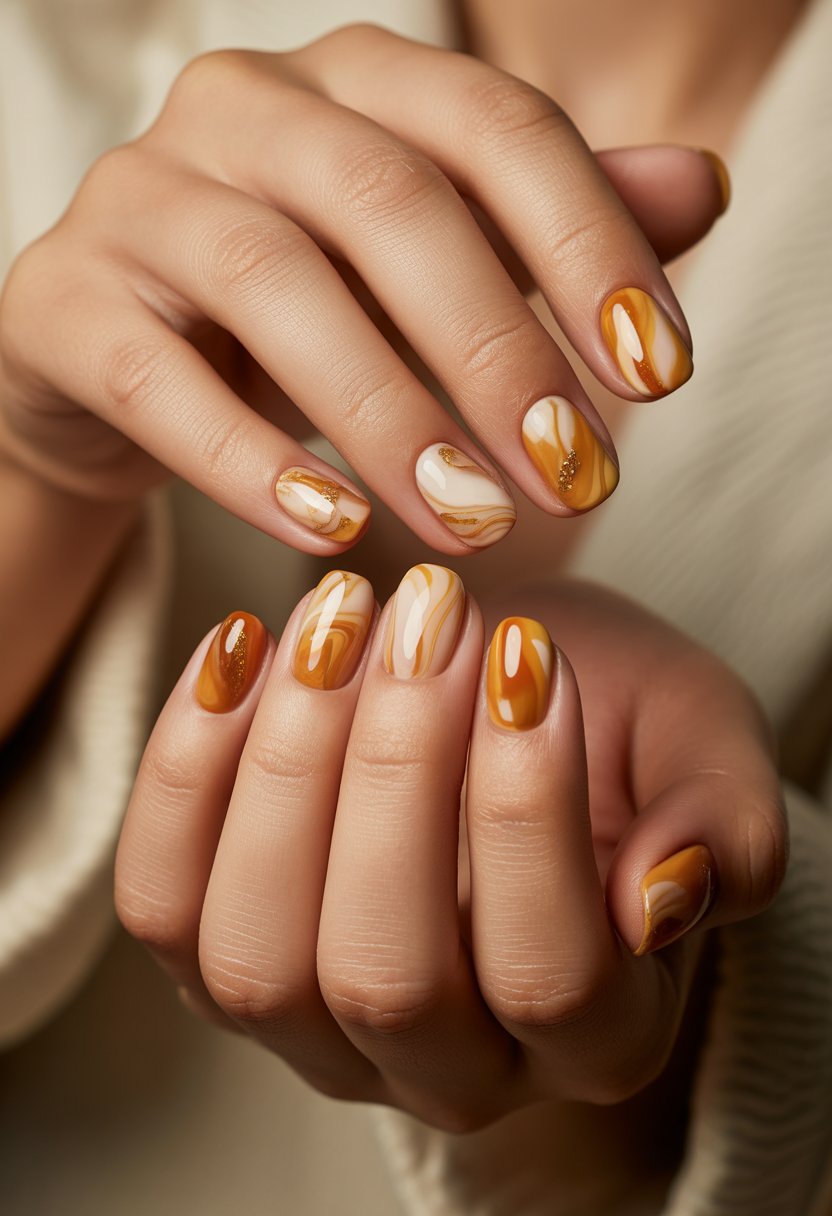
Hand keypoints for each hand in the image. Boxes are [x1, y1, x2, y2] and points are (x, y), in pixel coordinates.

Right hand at [0, 26, 727, 553]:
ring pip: (275, 282)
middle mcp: (244, 108)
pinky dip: (252, 461)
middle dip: (497, 348)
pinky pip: (160, 379)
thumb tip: (702, 189)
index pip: (495, 127)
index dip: (590, 245)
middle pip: (389, 201)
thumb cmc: (306, 322)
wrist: (126, 365)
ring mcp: (139, 196)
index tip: (659, 376)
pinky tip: (334, 529)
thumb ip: (552, 232)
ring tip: (472, 522)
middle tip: (573, 479)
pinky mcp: (63, 302)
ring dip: (389, 414)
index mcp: (355, 82)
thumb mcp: (436, 279)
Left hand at [115, 569, 785, 1130]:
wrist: (513, 709)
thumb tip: (656, 898)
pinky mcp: (215, 967)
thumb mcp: (702, 750)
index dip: (530, 814)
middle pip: (389, 976)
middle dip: (397, 772)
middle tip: (426, 616)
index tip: (526, 652)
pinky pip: (162, 901)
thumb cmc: (617, 733)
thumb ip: (720, 826)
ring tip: (338, 619)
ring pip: (258, 960)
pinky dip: (185, 769)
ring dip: (288, 767)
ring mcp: (316, 1032)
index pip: (554, 973)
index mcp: (598, 1031)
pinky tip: (244, 649)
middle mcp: (450, 1066)